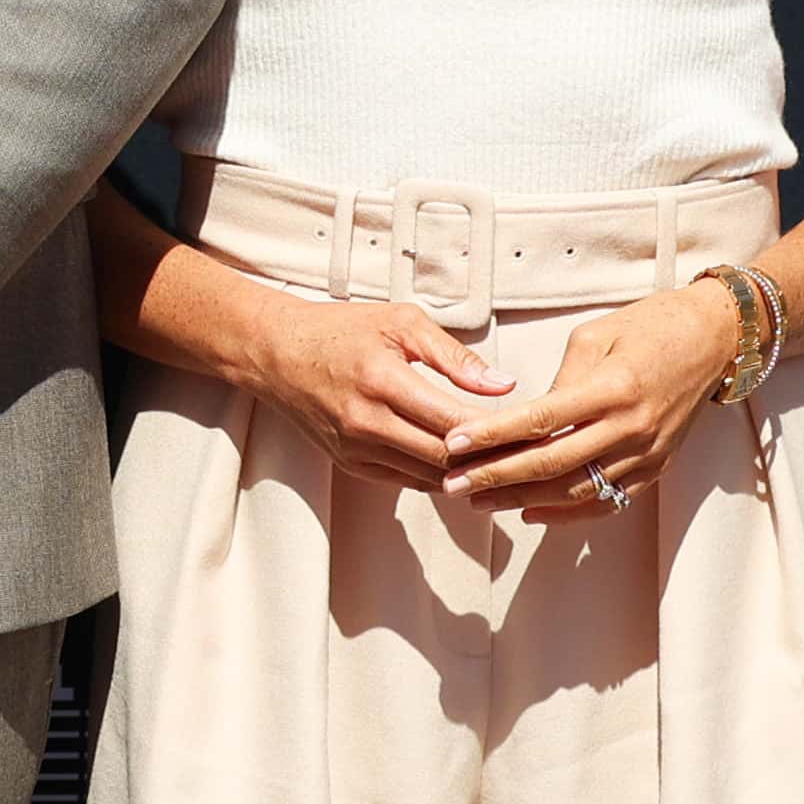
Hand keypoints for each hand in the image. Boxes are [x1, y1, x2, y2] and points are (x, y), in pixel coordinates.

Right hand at [247, 294, 517, 487]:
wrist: (277, 352)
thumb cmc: (341, 331)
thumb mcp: (400, 323)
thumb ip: (454, 356)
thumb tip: (503, 385)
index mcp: (383, 380)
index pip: (454, 421)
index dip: (496, 431)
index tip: (526, 428)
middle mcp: (367, 422)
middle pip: (445, 458)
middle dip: (487, 458)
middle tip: (523, 450)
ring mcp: (356, 448)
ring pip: (428, 476)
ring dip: (464, 472)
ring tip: (499, 459)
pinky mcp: (350, 464)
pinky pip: (406, 480)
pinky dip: (436, 474)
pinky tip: (459, 462)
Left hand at [441, 281, 741, 518]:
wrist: (713, 339)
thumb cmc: (649, 326)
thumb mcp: (595, 336)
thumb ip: (560, 381)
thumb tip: (527, 420)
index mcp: (612, 388)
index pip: (540, 420)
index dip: (493, 435)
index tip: (454, 444)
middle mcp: (630, 427)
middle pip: (552, 464)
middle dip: (497, 477)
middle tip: (453, 485)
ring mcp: (647, 453)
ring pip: (576, 490)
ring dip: (523, 500)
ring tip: (479, 500)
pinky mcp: (656, 467)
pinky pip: (608, 500)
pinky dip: (567, 512)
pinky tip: (531, 513)